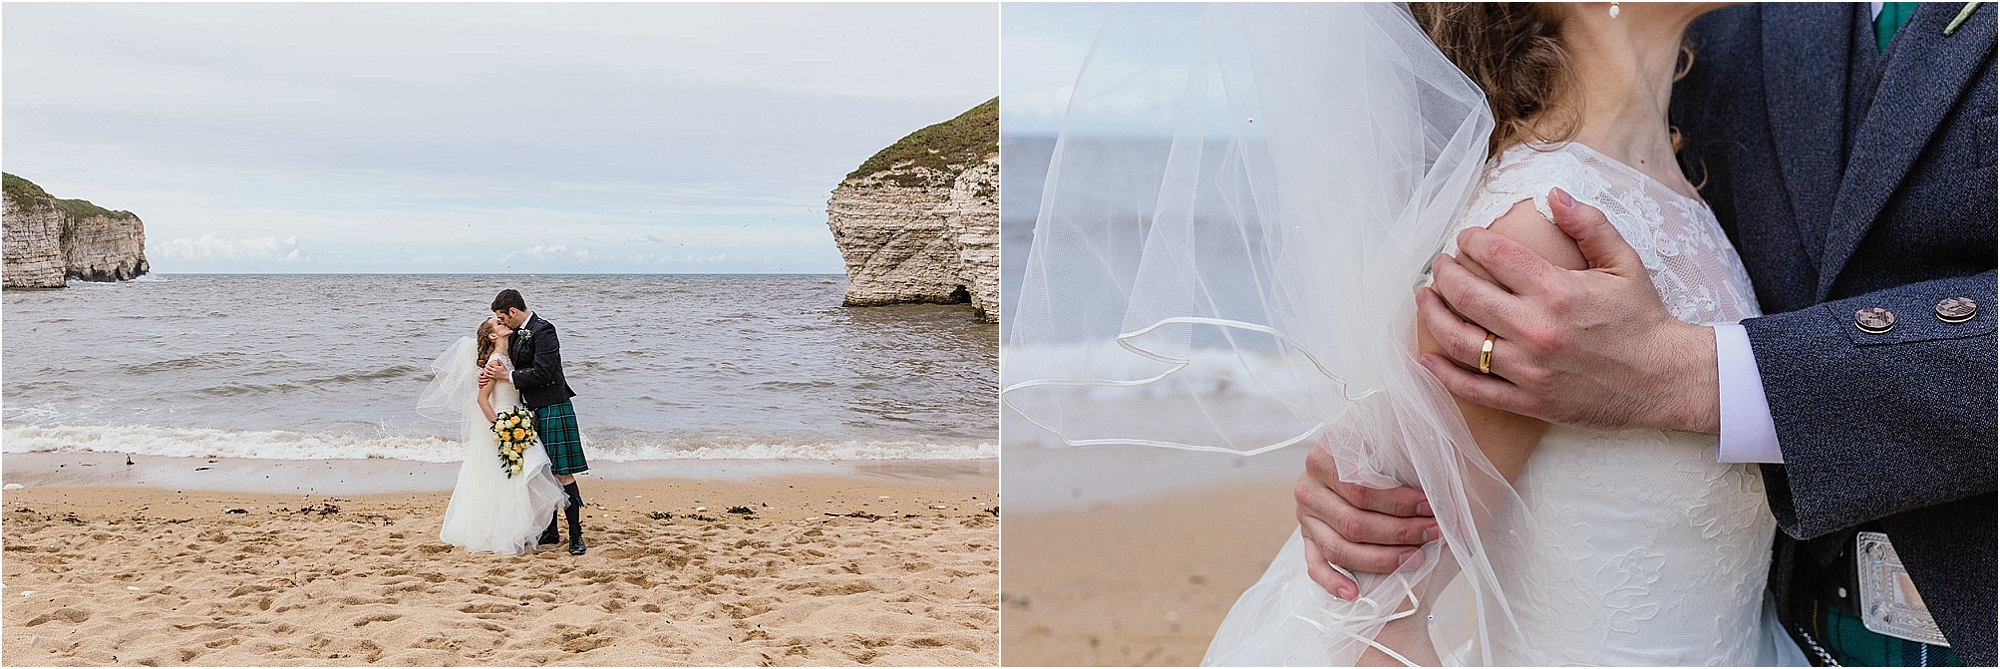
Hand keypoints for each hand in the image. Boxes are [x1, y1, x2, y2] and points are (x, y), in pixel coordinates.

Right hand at [1295, 442, 1437, 598]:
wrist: (1344, 464)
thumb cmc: (1374, 459)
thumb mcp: (1378, 447)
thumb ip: (1392, 458)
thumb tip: (1432, 478)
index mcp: (1322, 460)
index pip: (1360, 489)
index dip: (1399, 502)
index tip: (1431, 506)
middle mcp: (1308, 490)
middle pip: (1353, 522)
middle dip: (1399, 531)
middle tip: (1432, 532)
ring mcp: (1306, 519)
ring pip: (1339, 548)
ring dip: (1381, 559)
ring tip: (1415, 559)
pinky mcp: (1307, 542)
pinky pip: (1316, 567)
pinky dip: (1333, 582)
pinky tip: (1354, 593)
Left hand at [1417, 187, 1719, 432]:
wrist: (1665, 379)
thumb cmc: (1642, 319)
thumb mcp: (1624, 263)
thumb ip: (1588, 225)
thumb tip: (1553, 195)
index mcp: (1558, 290)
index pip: (1495, 256)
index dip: (1471, 241)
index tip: (1464, 238)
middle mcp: (1537, 329)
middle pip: (1467, 295)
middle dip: (1444, 274)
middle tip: (1438, 266)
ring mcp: (1529, 369)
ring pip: (1460, 341)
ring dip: (1434, 316)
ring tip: (1425, 300)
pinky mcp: (1529, 400)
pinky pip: (1474, 388)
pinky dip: (1444, 374)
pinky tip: (1426, 357)